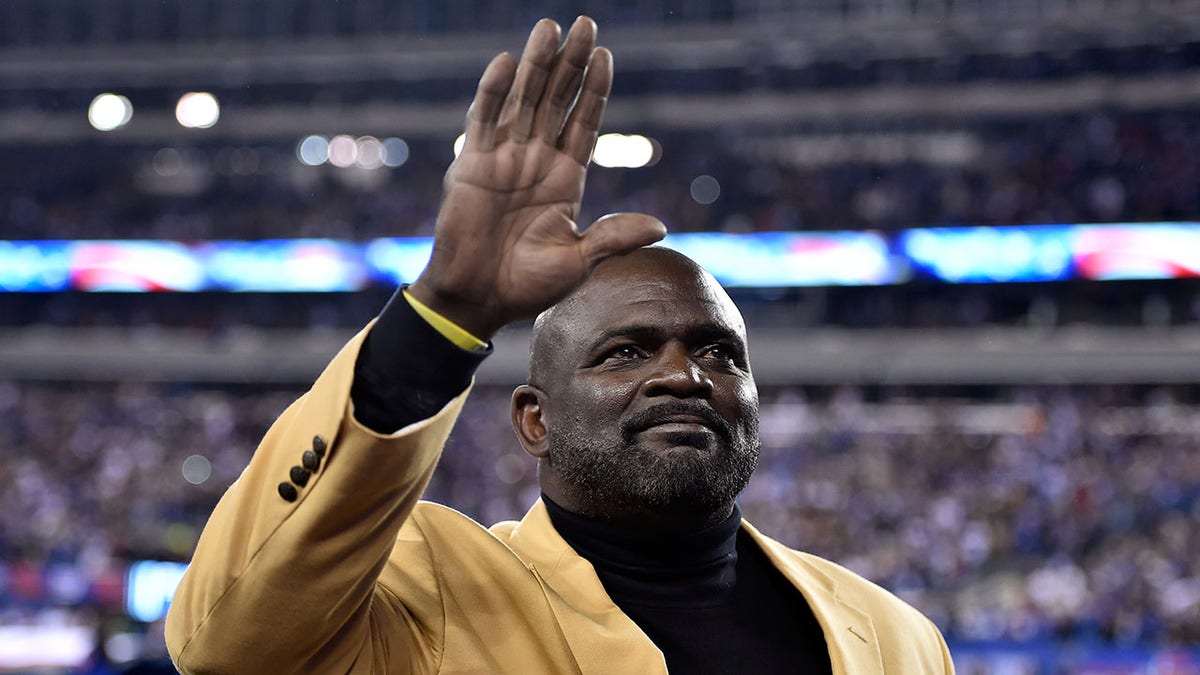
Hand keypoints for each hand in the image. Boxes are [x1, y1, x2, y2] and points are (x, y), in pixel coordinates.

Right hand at [408, 16, 665, 339]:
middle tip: (585, 24)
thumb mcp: (580, 260)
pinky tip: (508, 63)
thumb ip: (614, 236)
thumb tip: (661, 226)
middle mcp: (536, 161)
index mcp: (565, 180)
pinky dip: (494, 92)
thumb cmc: (528, 285)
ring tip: (550, 27)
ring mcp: (503, 159)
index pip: (585, 124)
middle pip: (557, 101)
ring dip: (536, 64)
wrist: (479, 299)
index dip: (594, 91)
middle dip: (570, 64)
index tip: (606, 57)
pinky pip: (484, 120)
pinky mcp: (472, 165)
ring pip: (523, 101)